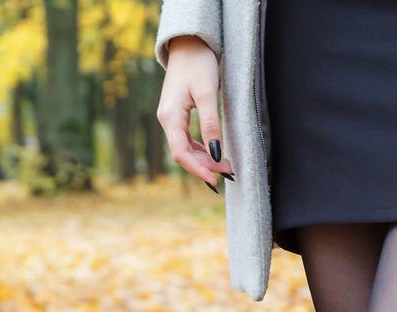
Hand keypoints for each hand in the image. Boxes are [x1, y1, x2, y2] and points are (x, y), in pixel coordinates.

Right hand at [156, 36, 233, 186]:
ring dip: (205, 159)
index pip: (181, 153)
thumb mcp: (207, 94)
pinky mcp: (177, 116)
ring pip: (186, 148)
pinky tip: (215, 154)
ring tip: (227, 166)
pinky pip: (187, 140)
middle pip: (184, 154)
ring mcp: (171, 118)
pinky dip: (202, 149)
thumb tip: (216, 154)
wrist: (188, 45)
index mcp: (170, 116)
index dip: (198, 170)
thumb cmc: (198, 64)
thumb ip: (210, 125)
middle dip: (206, 166)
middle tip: (229, 172)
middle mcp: (166, 120)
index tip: (215, 181)